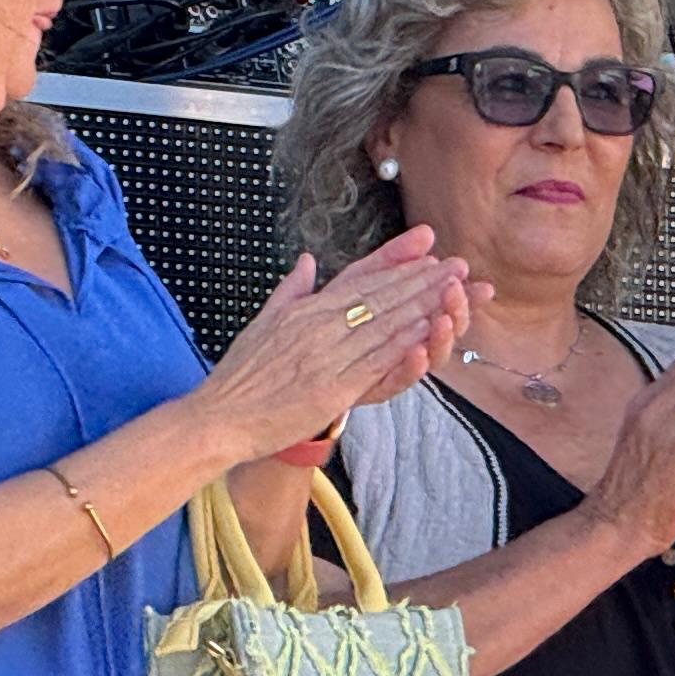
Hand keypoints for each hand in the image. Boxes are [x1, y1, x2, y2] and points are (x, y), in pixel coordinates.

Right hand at [198, 233, 474, 456]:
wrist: (218, 418)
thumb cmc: (238, 377)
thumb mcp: (262, 322)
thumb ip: (290, 290)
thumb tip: (305, 261)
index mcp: (304, 311)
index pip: (361, 284)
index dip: (399, 269)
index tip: (429, 257)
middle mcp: (317, 327)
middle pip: (380, 298)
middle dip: (422, 280)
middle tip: (457, 265)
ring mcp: (325, 357)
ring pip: (383, 325)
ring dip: (422, 305)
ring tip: (454, 289)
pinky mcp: (331, 387)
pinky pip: (374, 361)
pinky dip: (403, 343)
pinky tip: (427, 330)